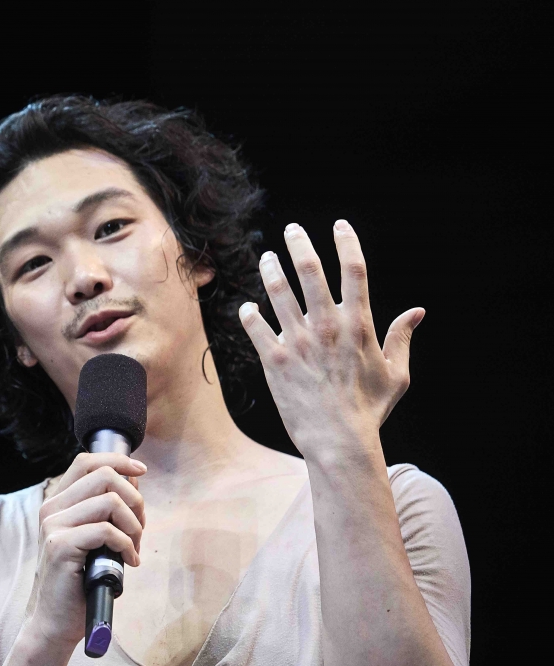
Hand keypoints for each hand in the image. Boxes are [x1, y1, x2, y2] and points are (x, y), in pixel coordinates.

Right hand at [23, 452, 145, 651]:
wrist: (55, 621)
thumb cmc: (79, 581)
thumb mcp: (93, 538)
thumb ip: (106, 510)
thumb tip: (133, 480)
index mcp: (57, 503)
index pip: (86, 462)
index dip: (117, 460)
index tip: (141, 471)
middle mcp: (51, 509)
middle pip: (103, 476)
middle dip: (134, 499)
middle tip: (139, 529)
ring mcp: (54, 526)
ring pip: (109, 502)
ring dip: (134, 525)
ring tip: (134, 547)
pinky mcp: (61, 546)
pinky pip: (107, 531)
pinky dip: (127, 545)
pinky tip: (129, 561)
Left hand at [238, 220, 422, 460]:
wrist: (338, 440)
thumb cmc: (369, 410)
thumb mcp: (396, 374)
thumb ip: (402, 338)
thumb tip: (417, 312)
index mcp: (358, 324)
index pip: (354, 270)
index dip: (347, 242)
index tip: (338, 225)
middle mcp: (327, 326)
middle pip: (310, 271)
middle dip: (300, 244)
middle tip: (292, 230)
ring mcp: (298, 341)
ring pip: (278, 293)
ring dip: (271, 270)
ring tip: (267, 257)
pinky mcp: (274, 360)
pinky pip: (256, 327)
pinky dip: (250, 313)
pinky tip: (248, 306)